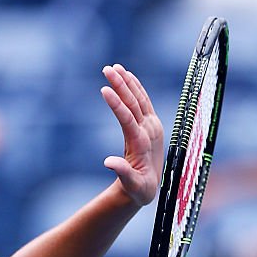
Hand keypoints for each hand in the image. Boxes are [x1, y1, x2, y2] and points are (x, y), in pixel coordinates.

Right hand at [101, 64, 163, 206]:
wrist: (151, 186)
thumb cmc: (140, 189)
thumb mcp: (133, 185)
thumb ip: (123, 173)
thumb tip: (108, 162)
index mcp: (142, 143)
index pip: (127, 118)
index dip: (116, 104)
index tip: (104, 89)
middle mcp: (149, 130)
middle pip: (134, 102)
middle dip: (120, 85)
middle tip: (106, 69)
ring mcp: (152, 125)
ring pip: (139, 98)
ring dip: (127, 81)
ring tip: (113, 67)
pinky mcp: (152, 123)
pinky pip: (143, 101)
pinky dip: (135, 87)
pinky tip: (126, 76)